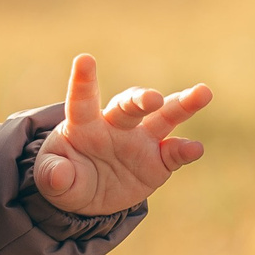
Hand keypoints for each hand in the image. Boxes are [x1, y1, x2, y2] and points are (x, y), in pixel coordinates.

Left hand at [32, 54, 211, 216]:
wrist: (89, 194)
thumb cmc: (66, 175)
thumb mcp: (52, 179)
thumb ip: (53, 176)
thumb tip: (58, 176)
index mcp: (83, 124)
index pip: (82, 100)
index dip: (83, 81)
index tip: (84, 60)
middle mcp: (115, 125)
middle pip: (130, 105)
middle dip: (141, 99)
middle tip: (152, 98)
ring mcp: (140, 140)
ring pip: (164, 117)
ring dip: (182, 105)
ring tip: (203, 93)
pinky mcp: (159, 161)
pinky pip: (174, 153)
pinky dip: (185, 150)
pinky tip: (195, 149)